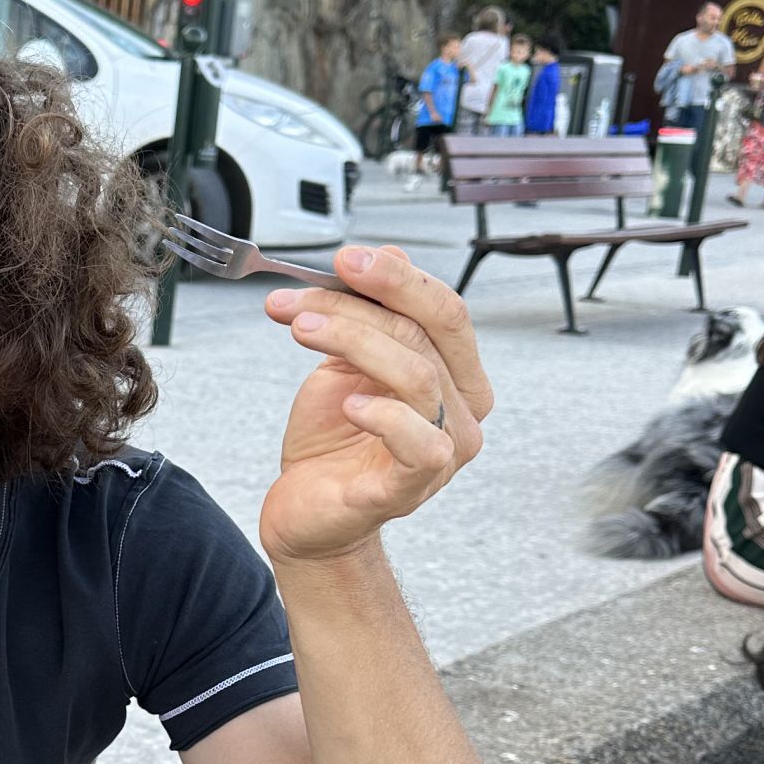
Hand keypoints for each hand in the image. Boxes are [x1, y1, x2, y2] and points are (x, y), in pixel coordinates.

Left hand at [258, 244, 491, 566]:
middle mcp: (462, 414)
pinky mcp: (410, 488)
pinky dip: (382, 415)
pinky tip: (348, 404)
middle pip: (428, 334)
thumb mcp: (346, 363)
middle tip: (313, 287)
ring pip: (415, 375)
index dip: (399, 278)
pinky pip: (417, 444)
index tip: (344, 258)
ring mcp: (443, 454)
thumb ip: (371, 314)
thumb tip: (388, 253)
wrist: (305, 510)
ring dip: (353, 340)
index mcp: (456, 378)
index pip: (445, 312)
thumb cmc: (332, 440)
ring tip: (301, 328)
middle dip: (368, 299)